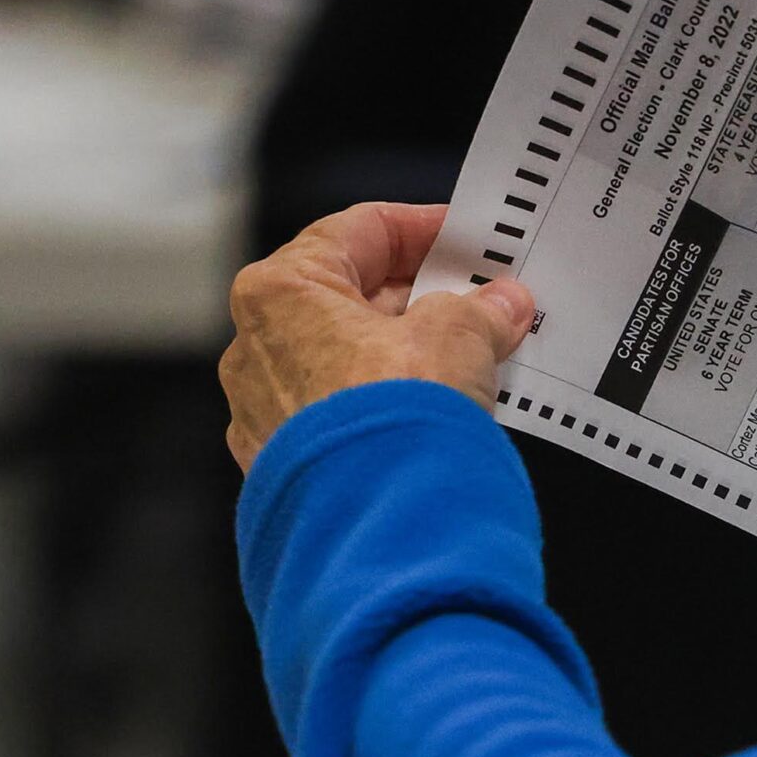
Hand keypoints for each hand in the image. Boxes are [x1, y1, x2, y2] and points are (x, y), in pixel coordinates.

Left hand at [220, 204, 535, 473]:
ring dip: (405, 355)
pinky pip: (341, 416)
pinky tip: (434, 414)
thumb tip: (501, 306)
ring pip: (343, 361)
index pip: (357, 232)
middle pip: (347, 299)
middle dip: (421, 300)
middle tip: (480, 303)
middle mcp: (255, 348)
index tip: (465, 239)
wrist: (381, 528)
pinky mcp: (286, 465)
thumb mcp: (458, 337)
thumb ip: (480, 311)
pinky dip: (386, 406)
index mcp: (280, 292)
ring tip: (469, 361)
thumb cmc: (395, 422)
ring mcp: (264, 412)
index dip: (421, 229)